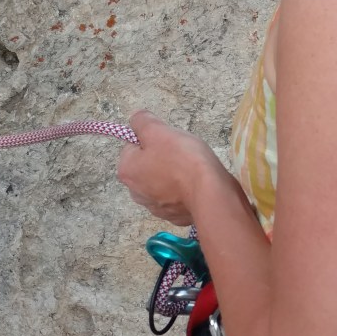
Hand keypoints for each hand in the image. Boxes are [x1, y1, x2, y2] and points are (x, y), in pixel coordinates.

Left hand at [116, 110, 218, 224]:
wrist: (210, 193)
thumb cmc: (183, 159)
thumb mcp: (158, 130)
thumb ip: (142, 121)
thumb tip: (137, 119)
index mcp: (126, 170)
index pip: (134, 145)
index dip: (152, 138)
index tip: (168, 140)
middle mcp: (135, 192)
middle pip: (147, 164)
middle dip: (161, 157)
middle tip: (181, 153)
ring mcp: (155, 207)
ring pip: (161, 181)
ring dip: (172, 174)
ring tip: (190, 169)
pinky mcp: (173, 216)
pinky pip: (175, 197)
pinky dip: (183, 190)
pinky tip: (194, 185)